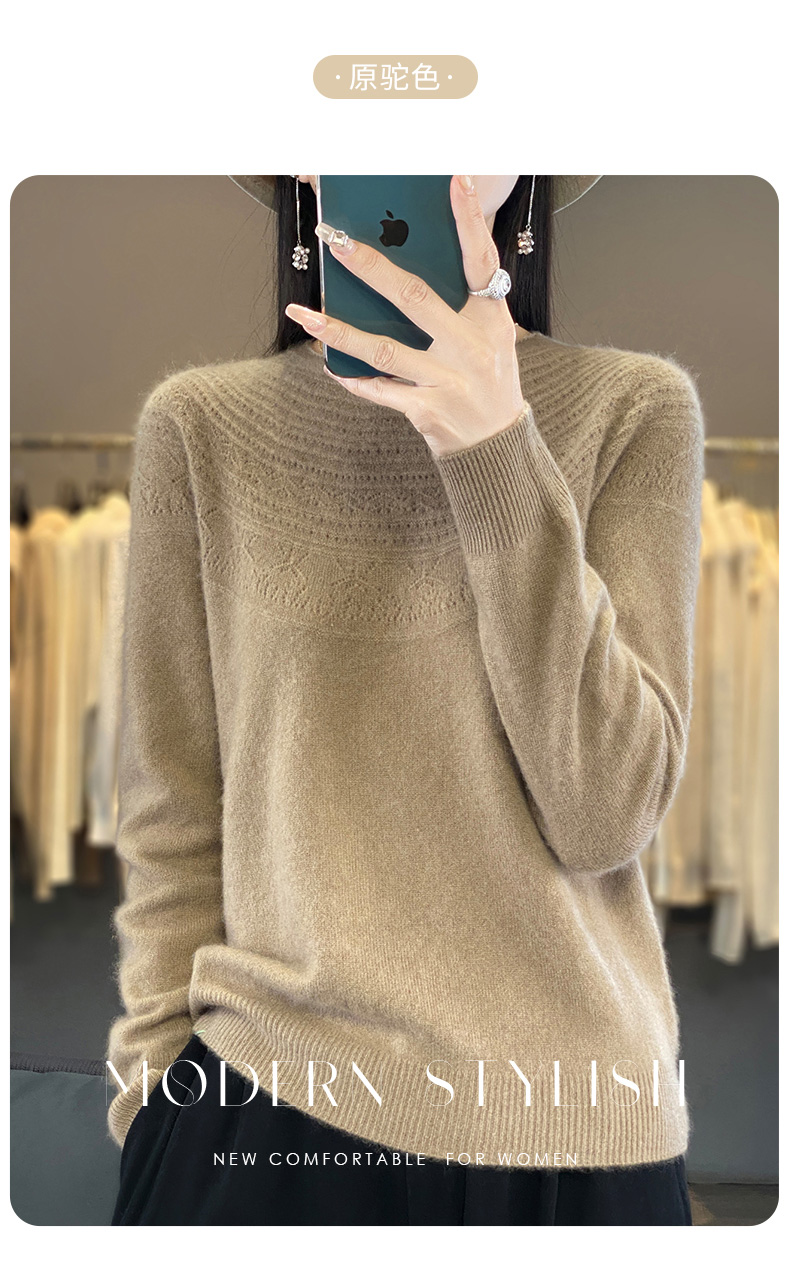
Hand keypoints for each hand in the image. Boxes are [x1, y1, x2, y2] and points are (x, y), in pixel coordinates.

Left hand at [284, 175, 528, 458]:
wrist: (498, 446)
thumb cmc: (489, 382)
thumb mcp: (489, 337)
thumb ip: (460, 304)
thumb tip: (405, 265)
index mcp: (491, 319)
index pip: (481, 260)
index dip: (469, 220)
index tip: (454, 180)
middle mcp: (471, 347)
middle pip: (414, 297)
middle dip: (370, 266)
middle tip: (335, 240)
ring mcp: (449, 381)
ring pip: (384, 348)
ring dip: (339, 330)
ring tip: (305, 314)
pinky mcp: (428, 411)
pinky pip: (380, 390)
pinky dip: (352, 378)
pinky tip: (326, 363)